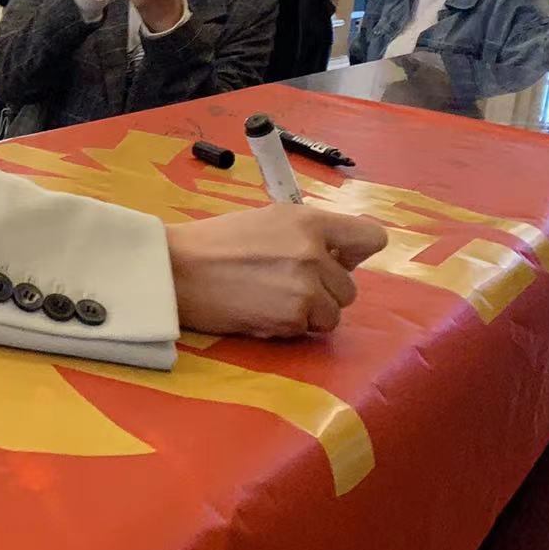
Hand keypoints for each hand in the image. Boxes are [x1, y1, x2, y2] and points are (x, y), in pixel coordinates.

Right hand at [164, 206, 388, 337]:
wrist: (176, 269)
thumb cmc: (215, 242)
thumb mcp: (269, 220)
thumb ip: (308, 234)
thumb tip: (340, 256)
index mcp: (309, 221)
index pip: (371, 238)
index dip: (355, 254)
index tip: (337, 260)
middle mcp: (315, 252)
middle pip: (350, 287)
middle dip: (324, 291)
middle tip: (285, 284)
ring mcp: (306, 286)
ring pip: (334, 313)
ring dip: (309, 313)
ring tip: (272, 300)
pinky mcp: (293, 317)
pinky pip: (309, 329)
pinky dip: (289, 326)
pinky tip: (260, 311)